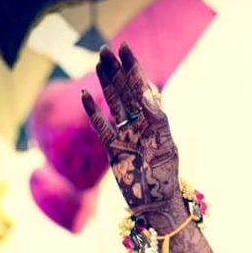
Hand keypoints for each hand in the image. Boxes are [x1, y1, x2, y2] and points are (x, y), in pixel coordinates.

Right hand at [81, 44, 182, 221]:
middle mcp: (139, 125)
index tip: (125, 48)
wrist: (155, 204)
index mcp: (154, 121)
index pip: (141, 88)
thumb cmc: (166, 177)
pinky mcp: (112, 149)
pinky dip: (92, 112)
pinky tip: (85, 96)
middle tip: (105, 49)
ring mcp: (124, 135)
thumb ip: (157, 119)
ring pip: (112, 103)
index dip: (133, 68)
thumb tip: (147, 95)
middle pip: (124, 91)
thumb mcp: (166, 146)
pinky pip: (100, 126)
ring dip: (105, 84)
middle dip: (115, 70)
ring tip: (98, 63)